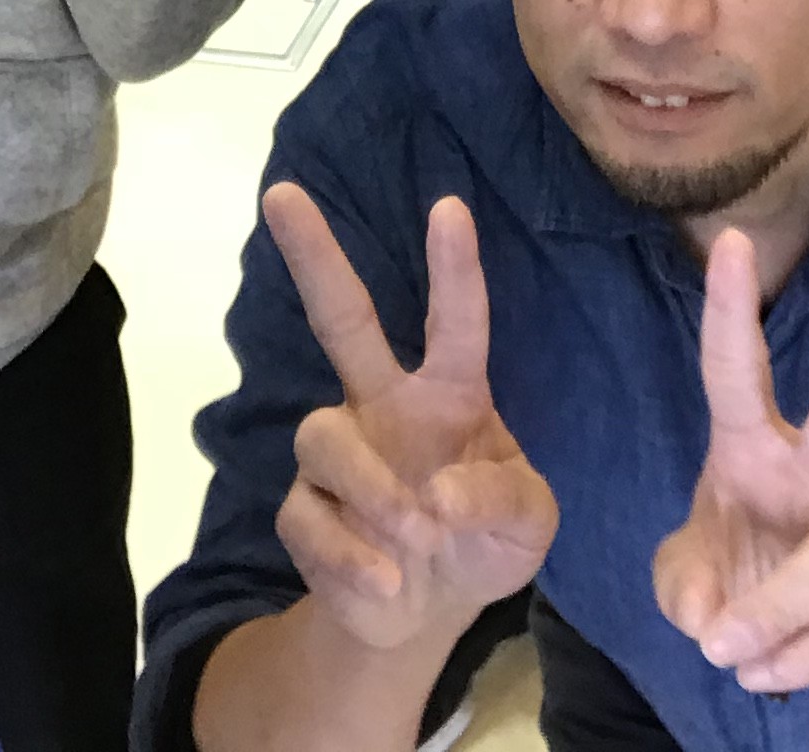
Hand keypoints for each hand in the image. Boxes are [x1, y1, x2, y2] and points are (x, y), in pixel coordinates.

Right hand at [263, 183, 558, 652]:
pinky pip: (309, 517)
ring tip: (417, 536)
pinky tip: (386, 582)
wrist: (426, 614)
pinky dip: (352, 556)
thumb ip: (503, 500)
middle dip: (313, 254)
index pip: (454, 323)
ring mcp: (339, 454)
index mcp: (450, 394)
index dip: (453, 268)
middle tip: (281, 193)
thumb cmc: (484, 541)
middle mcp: (384, 404)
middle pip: (341, 317)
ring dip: (373, 490)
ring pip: (324, 437)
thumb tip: (439, 493)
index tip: (450, 208)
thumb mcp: (528, 525)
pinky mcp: (304, 509)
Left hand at [653, 233, 808, 703]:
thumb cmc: (754, 579)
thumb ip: (681, 584)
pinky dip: (790, 661)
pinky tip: (763, 671)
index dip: (731, 310)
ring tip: (726, 652)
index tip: (731, 240)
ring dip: (777, 610)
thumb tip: (706, 614)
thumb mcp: (691, 580)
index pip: (738, 371)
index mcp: (757, 450)